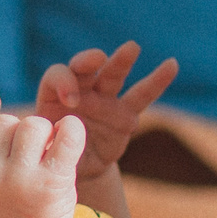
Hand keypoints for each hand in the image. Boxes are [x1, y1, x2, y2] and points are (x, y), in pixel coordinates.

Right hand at [0, 111, 85, 217]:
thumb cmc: (4, 199)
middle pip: (6, 121)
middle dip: (18, 135)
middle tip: (22, 164)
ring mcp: (20, 179)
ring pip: (34, 123)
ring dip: (43, 135)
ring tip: (42, 159)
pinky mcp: (53, 182)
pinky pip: (68, 133)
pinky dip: (73, 129)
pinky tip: (68, 138)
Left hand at [34, 42, 177, 179]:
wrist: (78, 170)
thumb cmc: (54, 159)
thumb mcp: (44, 154)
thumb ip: (49, 145)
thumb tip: (55, 140)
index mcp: (53, 97)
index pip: (56, 77)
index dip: (63, 83)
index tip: (70, 99)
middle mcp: (80, 93)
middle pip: (84, 68)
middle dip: (88, 61)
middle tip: (97, 59)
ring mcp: (105, 101)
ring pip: (113, 75)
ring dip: (121, 61)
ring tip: (132, 47)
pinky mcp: (126, 115)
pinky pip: (142, 96)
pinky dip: (157, 81)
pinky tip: (171, 65)